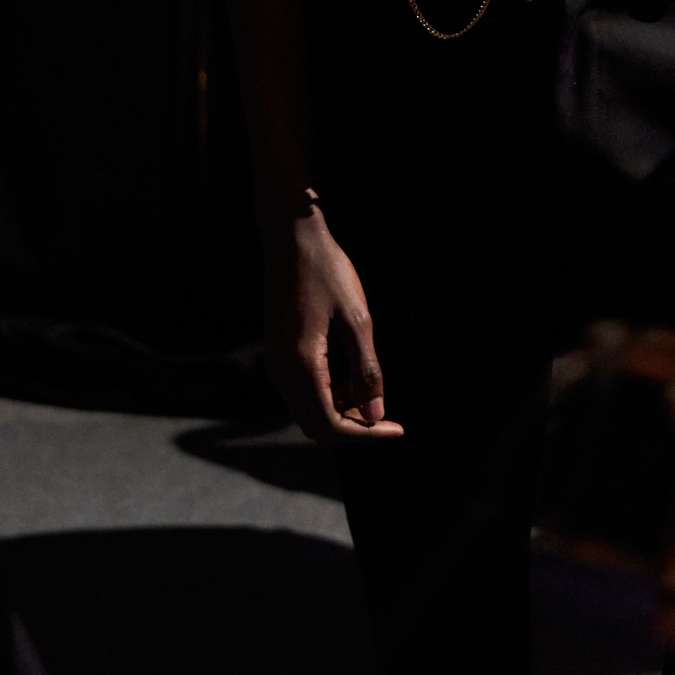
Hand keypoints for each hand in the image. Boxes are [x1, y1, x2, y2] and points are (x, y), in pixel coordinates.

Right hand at [263, 192, 403, 442]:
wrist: (292, 239)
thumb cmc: (328, 273)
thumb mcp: (358, 321)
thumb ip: (366, 372)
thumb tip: (375, 415)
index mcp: (302, 366)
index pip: (331, 425)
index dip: (366, 434)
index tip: (398, 428)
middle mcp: (282, 371)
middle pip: (316, 426)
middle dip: (353, 427)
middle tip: (385, 414)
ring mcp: (276, 363)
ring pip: (308, 410)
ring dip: (340, 410)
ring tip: (369, 388)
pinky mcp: (277, 352)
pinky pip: (302, 391)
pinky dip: (328, 395)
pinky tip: (350, 375)